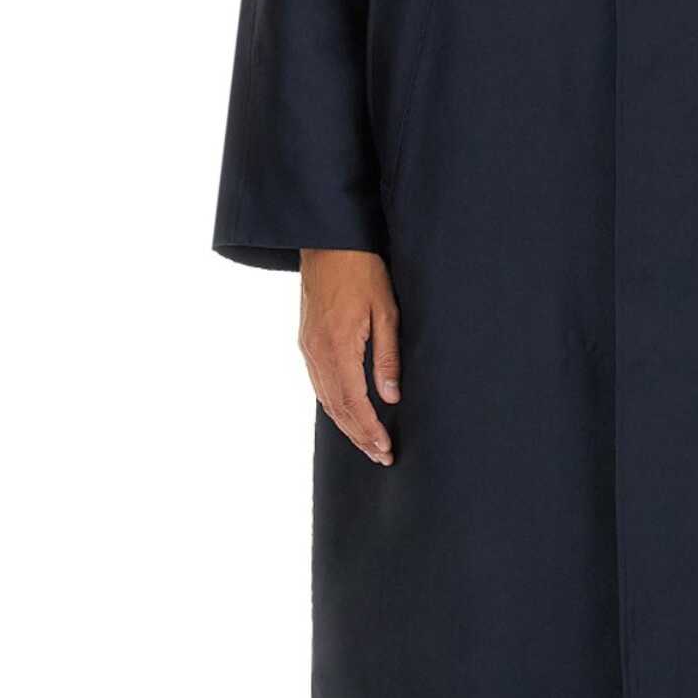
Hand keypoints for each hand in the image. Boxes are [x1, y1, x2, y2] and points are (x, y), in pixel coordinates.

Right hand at [299, 249, 399, 466]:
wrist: (328, 241)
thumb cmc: (362, 270)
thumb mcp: (385, 311)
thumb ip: (387, 356)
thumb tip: (391, 396)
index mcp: (337, 346)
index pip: (353, 402)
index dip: (369, 430)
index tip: (385, 449)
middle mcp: (316, 352)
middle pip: (336, 408)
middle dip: (359, 436)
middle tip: (381, 456)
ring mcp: (308, 348)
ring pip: (325, 399)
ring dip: (346, 425)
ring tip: (368, 444)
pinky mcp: (307, 342)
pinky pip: (319, 384)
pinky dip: (334, 406)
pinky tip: (348, 415)